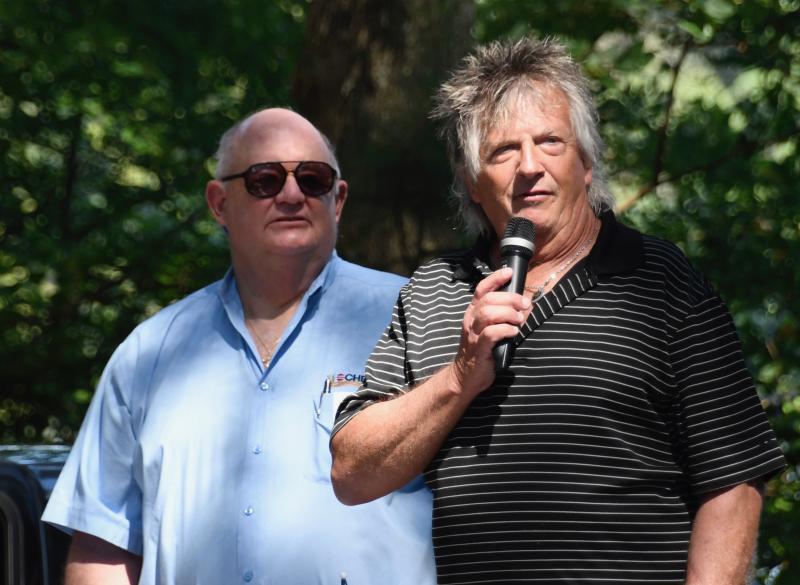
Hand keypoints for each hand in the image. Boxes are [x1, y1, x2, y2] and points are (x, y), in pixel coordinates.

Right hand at [450, 267, 529, 396]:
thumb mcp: (487, 329)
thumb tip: (525, 305)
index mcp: (473, 313)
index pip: (482, 289)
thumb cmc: (481, 351)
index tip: (509, 272)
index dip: (495, 278)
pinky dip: (506, 329)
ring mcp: (473, 334)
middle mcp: (471, 320)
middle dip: (510, 298)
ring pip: (489, 313)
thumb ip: (501, 316)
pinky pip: (491, 333)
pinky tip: (513, 332)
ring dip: (509, 313)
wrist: (465, 376)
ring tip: (519, 320)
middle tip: (525, 304)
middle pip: (489, 299)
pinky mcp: (479, 349)